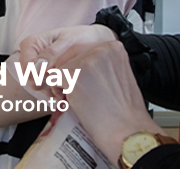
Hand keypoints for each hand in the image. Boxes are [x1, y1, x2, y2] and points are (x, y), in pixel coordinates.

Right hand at [18, 25, 116, 97]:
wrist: (91, 41)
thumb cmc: (79, 36)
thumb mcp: (67, 40)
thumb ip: (51, 52)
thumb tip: (36, 66)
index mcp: (31, 44)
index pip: (26, 66)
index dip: (39, 74)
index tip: (56, 75)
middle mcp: (30, 57)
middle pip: (31, 79)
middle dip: (48, 81)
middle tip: (66, 77)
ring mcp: (37, 69)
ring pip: (39, 87)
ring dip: (54, 87)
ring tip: (69, 80)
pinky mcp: (45, 78)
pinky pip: (46, 91)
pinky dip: (57, 91)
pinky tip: (68, 85)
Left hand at [61, 41, 173, 159]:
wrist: (127, 133)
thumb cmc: (122, 113)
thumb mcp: (117, 77)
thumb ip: (100, 65)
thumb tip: (77, 64)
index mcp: (113, 46)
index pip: (83, 50)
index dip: (79, 69)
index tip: (87, 84)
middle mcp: (101, 48)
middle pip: (69, 56)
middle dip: (69, 75)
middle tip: (82, 94)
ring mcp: (88, 60)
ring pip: (60, 67)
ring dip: (62, 84)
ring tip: (78, 99)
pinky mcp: (74, 74)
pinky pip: (52, 79)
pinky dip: (57, 92)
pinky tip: (71, 101)